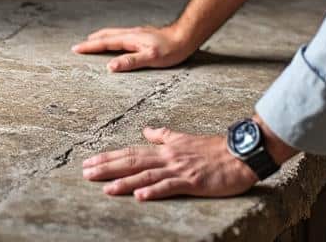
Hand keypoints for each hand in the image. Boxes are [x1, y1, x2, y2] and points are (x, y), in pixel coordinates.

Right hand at [71, 25, 193, 71]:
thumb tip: (110, 66)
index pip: (105, 43)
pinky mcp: (143, 35)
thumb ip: (130, 62)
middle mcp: (131, 33)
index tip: (76, 49)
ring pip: (113, 34)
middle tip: (79, 46)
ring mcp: (137, 33)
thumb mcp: (150, 58)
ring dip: (101, 38)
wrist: (185, 37)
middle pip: (106, 36)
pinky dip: (111, 38)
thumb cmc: (171, 49)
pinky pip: (121, 35)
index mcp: (130, 39)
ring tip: (93, 41)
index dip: (90, 46)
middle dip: (91, 41)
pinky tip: (117, 41)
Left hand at [81, 127, 257, 200]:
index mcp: (165, 148)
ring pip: (146, 175)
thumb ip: (164, 135)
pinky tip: (139, 196)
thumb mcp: (184, 138)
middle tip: (86, 173)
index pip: (131, 152)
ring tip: (106, 188)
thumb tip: (147, 130)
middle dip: (108, 167)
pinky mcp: (192, 181)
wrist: (239, 153)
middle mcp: (168, 157)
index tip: (90, 162)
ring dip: (125, 182)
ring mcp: (179, 169)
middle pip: (132, 161)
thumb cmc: (214, 149)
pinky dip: (154, 191)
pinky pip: (170, 186)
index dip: (109, 157)